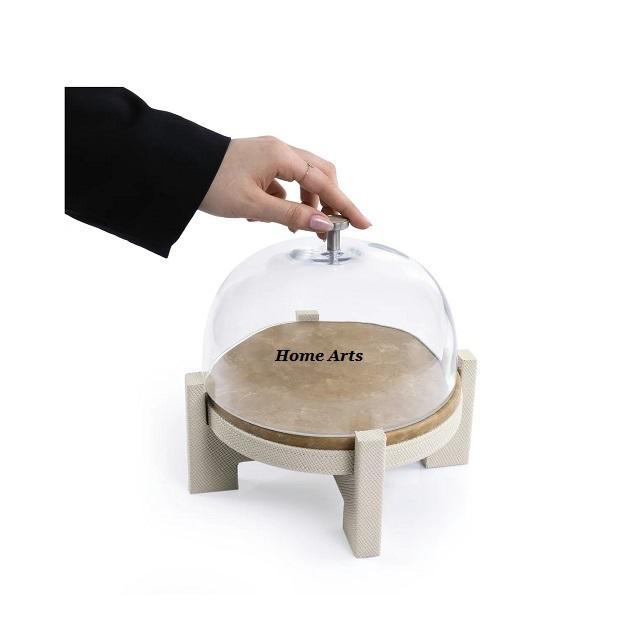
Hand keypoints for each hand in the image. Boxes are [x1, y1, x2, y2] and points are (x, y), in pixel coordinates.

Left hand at [199, 136, 370, 234]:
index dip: (344, 205)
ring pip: (302, 180)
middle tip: (332, 228)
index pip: (324, 183)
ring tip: (298, 228)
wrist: (176, 167)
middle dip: (329, 202)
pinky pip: (283, 182)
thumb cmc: (210, 182)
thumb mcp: (254, 205)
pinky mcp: (259, 163)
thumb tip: (323, 224)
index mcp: (281, 156)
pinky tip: (270, 217)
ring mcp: (269, 155)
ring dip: (305, 204)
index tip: (362, 223)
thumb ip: (291, 215)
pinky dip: (285, 200)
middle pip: (320, 175)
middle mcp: (280, 150)